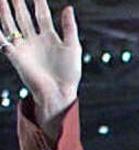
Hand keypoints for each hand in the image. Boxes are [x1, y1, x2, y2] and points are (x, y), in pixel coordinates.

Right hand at [0, 1, 80, 134]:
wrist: (59, 92)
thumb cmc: (69, 73)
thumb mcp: (73, 47)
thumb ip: (69, 27)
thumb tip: (68, 7)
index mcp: (50, 37)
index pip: (41, 15)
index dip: (38, 2)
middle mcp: (35, 40)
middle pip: (23, 16)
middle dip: (18, 3)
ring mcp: (24, 46)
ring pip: (11, 24)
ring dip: (5, 12)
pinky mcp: (15, 55)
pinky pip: (3, 40)